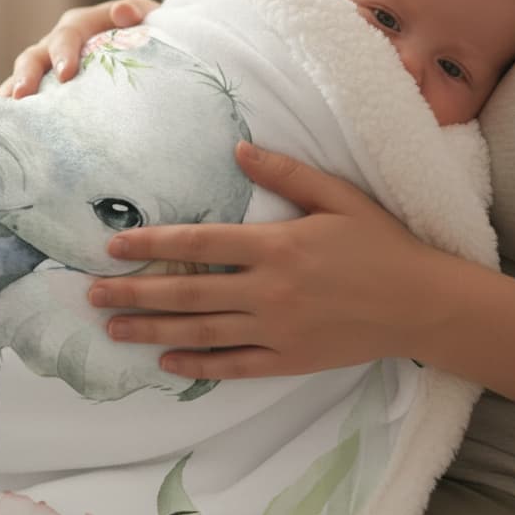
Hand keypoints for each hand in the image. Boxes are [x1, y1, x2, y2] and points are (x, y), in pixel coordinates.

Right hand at [0, 0, 158, 97]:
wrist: (140, 52)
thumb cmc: (143, 34)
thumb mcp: (145, 18)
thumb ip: (136, 12)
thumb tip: (123, 13)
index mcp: (80, 25)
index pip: (67, 36)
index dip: (63, 53)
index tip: (66, 75)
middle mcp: (56, 44)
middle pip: (34, 56)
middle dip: (27, 75)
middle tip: (23, 94)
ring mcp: (46, 67)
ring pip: (22, 77)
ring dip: (13, 92)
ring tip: (6, 111)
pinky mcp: (43, 87)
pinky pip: (24, 96)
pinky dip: (12, 108)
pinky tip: (7, 125)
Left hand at [88, 142, 446, 379]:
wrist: (423, 303)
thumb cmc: (381, 244)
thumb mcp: (338, 196)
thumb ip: (286, 173)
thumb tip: (237, 149)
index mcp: (277, 246)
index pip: (199, 245)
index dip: (152, 245)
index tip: (113, 247)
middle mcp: (269, 290)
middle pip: (188, 292)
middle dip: (135, 293)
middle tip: (92, 295)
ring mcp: (277, 329)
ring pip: (202, 332)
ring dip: (153, 332)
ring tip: (114, 330)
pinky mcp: (289, 359)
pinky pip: (235, 366)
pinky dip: (198, 366)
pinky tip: (167, 363)